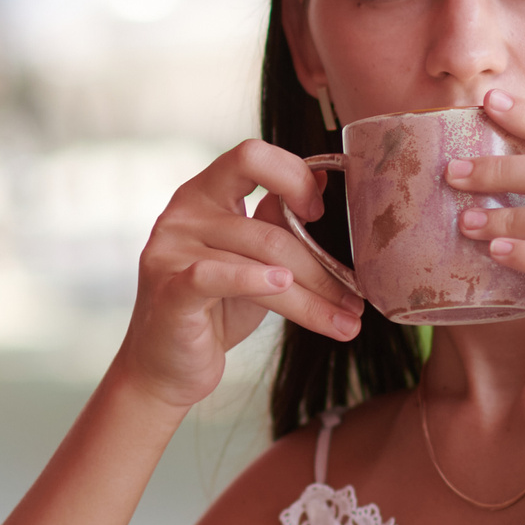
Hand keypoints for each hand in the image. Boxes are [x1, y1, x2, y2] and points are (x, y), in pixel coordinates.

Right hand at [115, 140, 363, 410]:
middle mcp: (183, 213)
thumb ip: (276, 219)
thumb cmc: (215, 310)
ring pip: (261, 262)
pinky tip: (284, 287)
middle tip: (356, 298)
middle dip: (320, 267)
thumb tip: (323, 178)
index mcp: (204, 193)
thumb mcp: (252, 259)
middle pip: (269, 228)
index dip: (293, 176)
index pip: (251, 156)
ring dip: (312, 297)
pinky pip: (218, 277)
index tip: (319, 214)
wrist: (168, 368)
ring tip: (346, 322)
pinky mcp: (169, 290)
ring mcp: (170, 250)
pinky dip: (255, 281)